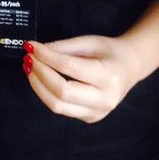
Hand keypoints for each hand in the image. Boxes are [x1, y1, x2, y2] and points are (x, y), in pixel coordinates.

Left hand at [22, 35, 138, 123]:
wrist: (130, 67)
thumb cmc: (110, 52)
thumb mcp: (89, 42)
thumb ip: (63, 47)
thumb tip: (37, 51)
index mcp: (108, 76)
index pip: (69, 68)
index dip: (46, 57)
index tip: (31, 46)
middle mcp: (105, 99)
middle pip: (61, 92)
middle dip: (39, 73)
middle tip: (28, 58)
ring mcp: (97, 113)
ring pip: (57, 105)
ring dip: (38, 86)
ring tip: (30, 68)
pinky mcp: (89, 118)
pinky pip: (61, 108)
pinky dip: (46, 93)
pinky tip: (41, 78)